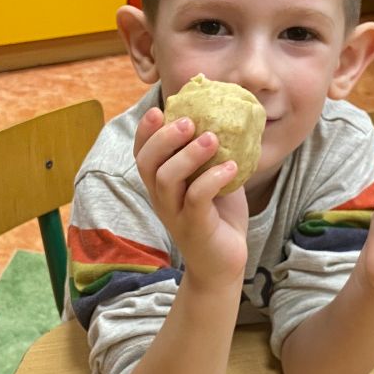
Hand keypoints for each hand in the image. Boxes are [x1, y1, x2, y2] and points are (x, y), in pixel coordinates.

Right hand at [133, 106, 248, 290]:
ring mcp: (175, 213)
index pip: (141, 154)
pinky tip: (231, 168)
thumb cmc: (218, 217)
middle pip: (147, 163)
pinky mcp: (194, 227)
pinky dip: (212, 179)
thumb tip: (226, 117)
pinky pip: (196, 198)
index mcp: (160, 184)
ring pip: (167, 179)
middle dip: (164, 137)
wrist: (223, 264)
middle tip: (189, 121)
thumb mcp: (212, 179)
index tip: (158, 109)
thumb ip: (211, 155)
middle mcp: (161, 198)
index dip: (145, 132)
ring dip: (189, 155)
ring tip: (213, 138)